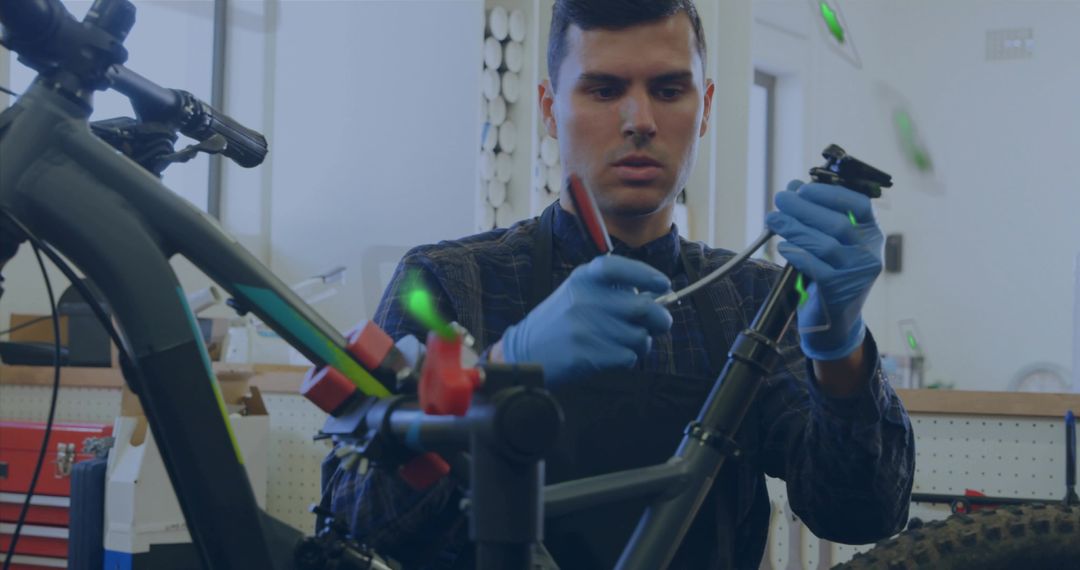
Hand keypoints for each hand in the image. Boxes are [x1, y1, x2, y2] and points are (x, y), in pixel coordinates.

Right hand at [500, 255, 672, 386]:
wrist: (524, 353)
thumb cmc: (561, 323)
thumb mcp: (580, 294)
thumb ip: (614, 292)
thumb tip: (659, 297)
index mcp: (583, 278)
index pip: (620, 268)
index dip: (646, 275)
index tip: (664, 284)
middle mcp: (585, 298)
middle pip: (644, 308)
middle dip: (660, 320)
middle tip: (660, 325)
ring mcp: (585, 327)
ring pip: (640, 337)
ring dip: (640, 345)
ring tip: (623, 344)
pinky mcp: (586, 354)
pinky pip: (628, 357)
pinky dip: (627, 360)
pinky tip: (610, 357)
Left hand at [765, 180, 883, 360]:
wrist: (833, 323)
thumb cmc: (828, 275)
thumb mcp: (829, 244)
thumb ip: (816, 218)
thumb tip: (793, 187)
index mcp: (871, 234)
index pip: (860, 205)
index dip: (830, 193)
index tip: (803, 187)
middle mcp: (869, 253)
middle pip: (838, 223)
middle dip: (805, 207)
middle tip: (780, 198)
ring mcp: (858, 274)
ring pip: (826, 244)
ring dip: (795, 227)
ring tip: (773, 218)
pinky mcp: (840, 292)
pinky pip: (817, 268)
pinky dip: (798, 254)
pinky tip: (783, 246)